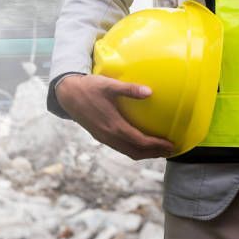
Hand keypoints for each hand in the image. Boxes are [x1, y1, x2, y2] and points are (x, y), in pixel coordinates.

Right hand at [56, 74, 173, 159]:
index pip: (140, 141)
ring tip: (158, 150)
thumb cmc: (89, 87)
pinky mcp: (100, 136)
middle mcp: (109, 136)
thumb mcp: (109, 85)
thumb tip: (150, 92)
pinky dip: (133, 149)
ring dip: (144, 153)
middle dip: (154, 153)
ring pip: (127, 152)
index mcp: (113, 126)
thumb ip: (129, 89)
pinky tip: (139, 142)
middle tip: (170, 151)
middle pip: (135, 151)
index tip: (171, 144)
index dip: (157, 145)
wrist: (67, 94)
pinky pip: (120, 148)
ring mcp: (103, 137)